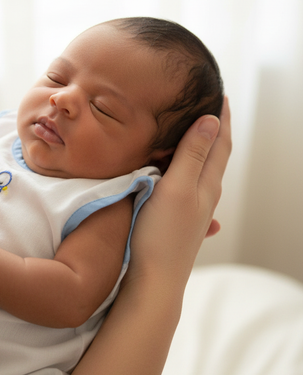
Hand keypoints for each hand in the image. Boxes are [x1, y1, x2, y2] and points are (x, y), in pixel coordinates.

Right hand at [128, 97, 231, 286]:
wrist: (154, 281)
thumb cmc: (161, 235)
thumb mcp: (177, 188)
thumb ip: (192, 155)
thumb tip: (211, 120)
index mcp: (207, 184)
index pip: (220, 142)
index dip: (220, 117)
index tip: (219, 94)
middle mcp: (205, 195)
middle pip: (215, 155)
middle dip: (213, 129)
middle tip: (206, 107)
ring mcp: (193, 209)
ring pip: (201, 171)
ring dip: (200, 149)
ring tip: (192, 133)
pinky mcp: (178, 220)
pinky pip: (188, 185)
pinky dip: (187, 169)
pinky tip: (180, 175)